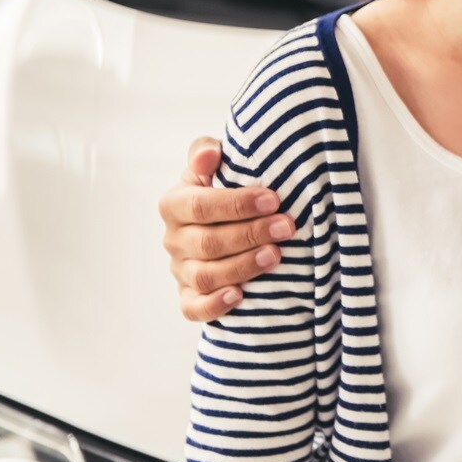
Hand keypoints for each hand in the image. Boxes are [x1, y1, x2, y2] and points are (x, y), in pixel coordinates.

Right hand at [158, 136, 294, 321]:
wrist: (222, 218)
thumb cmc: (223, 186)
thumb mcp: (215, 164)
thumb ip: (206, 152)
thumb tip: (208, 154)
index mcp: (174, 204)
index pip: (200, 205)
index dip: (237, 204)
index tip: (273, 199)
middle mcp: (174, 239)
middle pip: (208, 242)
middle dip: (251, 234)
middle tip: (287, 227)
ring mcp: (180, 270)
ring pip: (205, 275)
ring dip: (243, 266)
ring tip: (276, 256)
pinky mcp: (189, 296)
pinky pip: (194, 308)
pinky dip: (215, 304)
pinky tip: (240, 296)